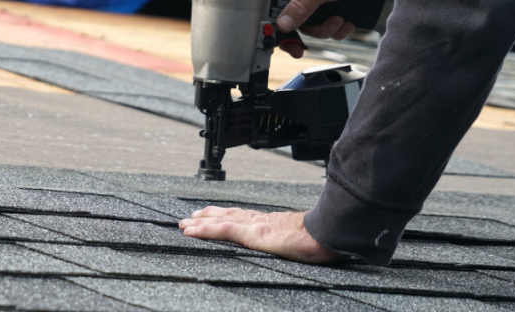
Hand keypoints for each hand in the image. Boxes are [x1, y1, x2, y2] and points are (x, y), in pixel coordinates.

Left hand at [179, 206, 346, 263]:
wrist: (330, 234)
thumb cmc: (323, 238)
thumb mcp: (305, 240)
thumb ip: (296, 241)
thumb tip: (302, 247)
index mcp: (272, 222)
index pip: (243, 217)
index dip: (225, 216)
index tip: (212, 215)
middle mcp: (260, 220)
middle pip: (227, 215)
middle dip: (207, 216)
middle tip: (190, 218)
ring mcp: (255, 225)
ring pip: (220, 221)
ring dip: (199, 223)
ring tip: (184, 224)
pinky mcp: (252, 234)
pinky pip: (222, 230)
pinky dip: (204, 230)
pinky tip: (190, 231)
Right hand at [276, 0, 355, 57]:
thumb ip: (300, 6)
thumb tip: (282, 24)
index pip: (279, 12)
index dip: (280, 30)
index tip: (290, 45)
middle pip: (299, 24)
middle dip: (315, 30)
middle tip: (326, 27)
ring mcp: (323, 5)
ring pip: (317, 28)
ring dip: (329, 30)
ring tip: (340, 20)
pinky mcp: (338, 10)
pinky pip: (333, 29)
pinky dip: (341, 30)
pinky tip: (349, 23)